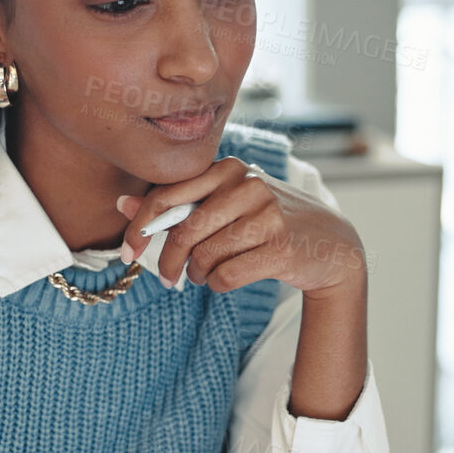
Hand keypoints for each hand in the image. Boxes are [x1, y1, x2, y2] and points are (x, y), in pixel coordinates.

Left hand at [116, 157, 367, 299]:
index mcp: (229, 168)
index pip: (167, 195)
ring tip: (206, 274)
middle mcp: (248, 185)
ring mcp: (268, 215)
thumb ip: (177, 202)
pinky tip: (227, 279)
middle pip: (183, 232)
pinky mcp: (282, 247)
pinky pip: (226, 276)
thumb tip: (122, 204)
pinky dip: (219, 284)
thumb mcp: (225, 202)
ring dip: (198, 274)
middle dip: (169, 262)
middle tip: (169, 278)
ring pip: (205, 256)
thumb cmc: (268, 220)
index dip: (140, 227)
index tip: (128, 252)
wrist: (331, 243)